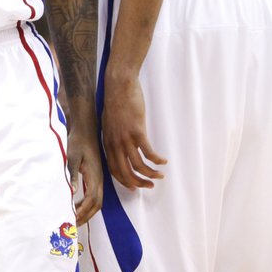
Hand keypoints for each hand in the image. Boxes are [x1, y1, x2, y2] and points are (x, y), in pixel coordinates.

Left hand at [67, 109, 102, 224]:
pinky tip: (77, 206)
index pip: (91, 200)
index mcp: (94, 176)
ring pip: (96, 202)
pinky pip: (94, 196)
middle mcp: (99, 180)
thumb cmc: (77, 142)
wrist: (86, 129)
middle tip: (71, 225)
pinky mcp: (96, 176)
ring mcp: (99, 179)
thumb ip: (72, 175)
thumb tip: (71, 193)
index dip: (82, 212)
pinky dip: (87, 205)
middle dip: (85, 217)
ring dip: (87, 212)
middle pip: (96, 205)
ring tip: (73, 220)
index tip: (71, 219)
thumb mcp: (72, 157)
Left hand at [102, 71, 165, 188]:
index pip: (113, 169)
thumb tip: (121, 144)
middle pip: (125, 172)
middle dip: (138, 183)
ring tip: (160, 176)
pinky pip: (149, 153)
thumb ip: (114, 135)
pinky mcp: (137, 131)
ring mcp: (126, 138)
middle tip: (149, 186)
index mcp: (108, 141)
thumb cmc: (116, 100)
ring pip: (138, 166)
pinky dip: (157, 160)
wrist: (119, 84)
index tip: (134, 186)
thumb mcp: (109, 121)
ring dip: (151, 174)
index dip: (124, 180)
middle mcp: (115, 143)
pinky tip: (163, 161)